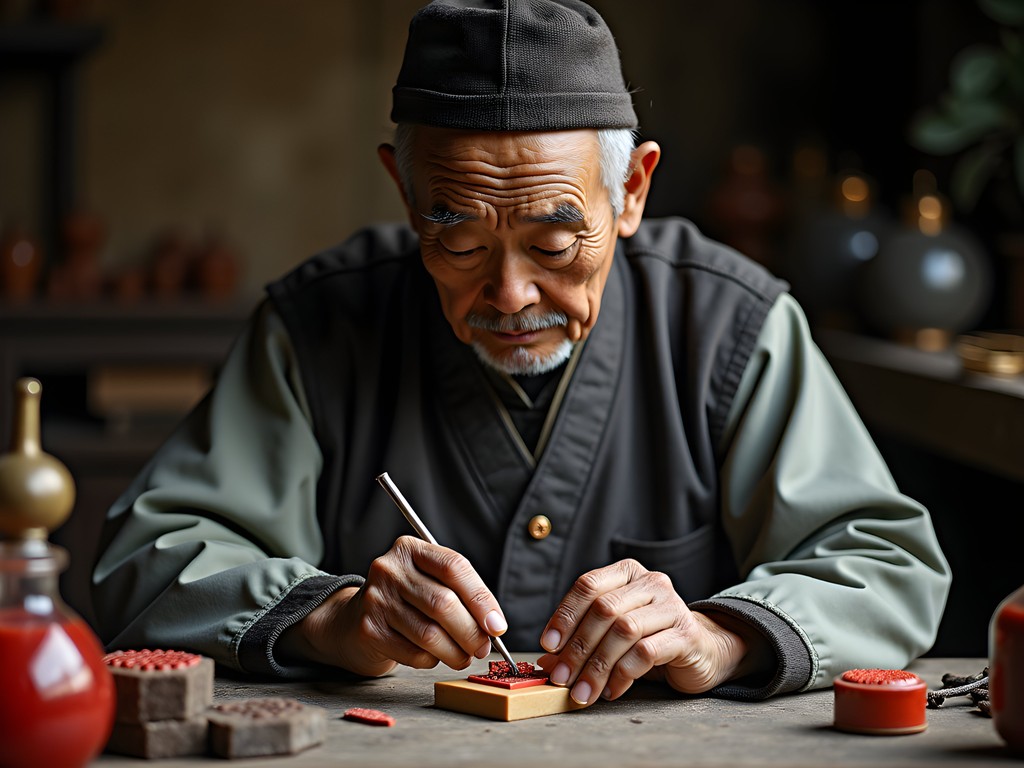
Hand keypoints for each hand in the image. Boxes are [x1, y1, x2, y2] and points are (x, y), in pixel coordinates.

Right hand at [278, 535, 506, 676]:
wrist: (353, 620)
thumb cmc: (405, 601)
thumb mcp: (429, 582)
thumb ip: (460, 596)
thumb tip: (493, 626)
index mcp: (410, 548)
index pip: (454, 567)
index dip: (481, 599)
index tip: (497, 626)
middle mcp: (389, 569)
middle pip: (443, 603)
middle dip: (471, 632)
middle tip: (483, 648)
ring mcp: (375, 599)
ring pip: (430, 633)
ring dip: (455, 652)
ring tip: (463, 657)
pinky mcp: (369, 630)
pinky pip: (414, 652)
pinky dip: (431, 660)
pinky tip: (433, 656)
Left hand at [536, 559, 766, 704]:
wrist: (703, 651)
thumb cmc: (650, 639)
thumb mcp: (611, 636)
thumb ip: (580, 642)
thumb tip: (547, 663)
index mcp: (627, 574)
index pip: (588, 585)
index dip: (565, 615)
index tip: (548, 646)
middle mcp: (650, 582)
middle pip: (604, 609)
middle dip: (578, 648)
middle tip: (562, 679)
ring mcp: (671, 605)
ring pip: (623, 630)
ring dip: (598, 666)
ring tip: (584, 692)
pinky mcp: (686, 633)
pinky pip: (646, 651)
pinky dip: (623, 674)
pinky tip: (613, 690)